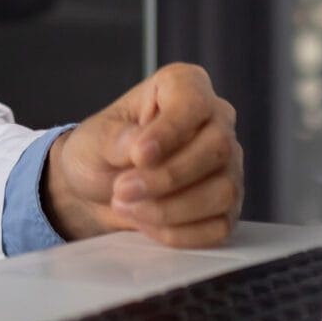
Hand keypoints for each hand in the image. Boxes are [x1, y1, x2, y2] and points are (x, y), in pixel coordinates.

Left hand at [41, 63, 243, 246]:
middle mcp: (216, 122)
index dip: (170, 131)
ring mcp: (228, 167)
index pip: (195, 102)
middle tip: (121, 190)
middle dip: (167, 177)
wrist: (99, 190)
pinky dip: (178, 233)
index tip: (138, 155)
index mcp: (185, 87)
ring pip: (223, 190)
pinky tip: (146, 224)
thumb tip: (141, 147)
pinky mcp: (227, 208)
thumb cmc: (101, 151)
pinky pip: (218, 227)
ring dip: (169, 209)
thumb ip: (115, 139)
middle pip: (218, 148)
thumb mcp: (94, 138)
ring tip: (126, 206)